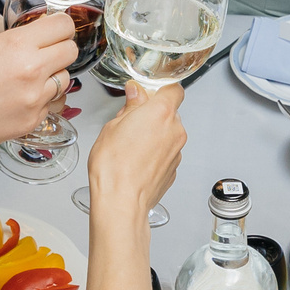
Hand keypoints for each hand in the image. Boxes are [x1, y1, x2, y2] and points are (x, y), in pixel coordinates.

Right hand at [0, 10, 77, 155]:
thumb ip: (16, 40)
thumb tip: (39, 38)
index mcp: (17, 46)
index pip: (63, 26)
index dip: (60, 26)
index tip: (55, 29)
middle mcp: (32, 72)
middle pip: (71, 51)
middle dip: (60, 49)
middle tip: (45, 52)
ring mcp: (34, 100)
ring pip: (65, 80)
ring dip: (52, 77)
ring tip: (27, 79)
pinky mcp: (32, 122)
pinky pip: (51, 105)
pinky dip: (41, 100)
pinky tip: (19, 99)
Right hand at [86, 82, 184, 213]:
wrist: (121, 201)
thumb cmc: (114, 166)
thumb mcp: (113, 126)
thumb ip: (130, 106)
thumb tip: (135, 93)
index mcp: (161, 113)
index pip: (174, 89)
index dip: (161, 89)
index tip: (147, 92)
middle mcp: (175, 130)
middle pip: (170, 112)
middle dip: (152, 114)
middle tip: (130, 121)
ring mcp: (176, 151)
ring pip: (168, 134)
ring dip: (154, 135)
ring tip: (130, 146)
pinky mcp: (174, 169)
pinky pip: (166, 152)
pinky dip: (155, 153)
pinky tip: (136, 160)